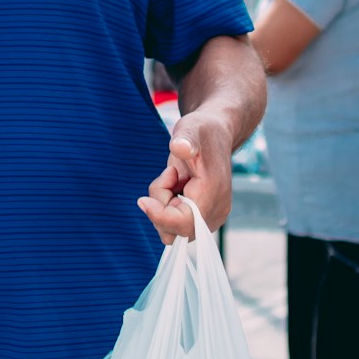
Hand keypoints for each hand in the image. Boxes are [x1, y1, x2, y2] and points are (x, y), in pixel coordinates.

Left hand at [137, 113, 234, 242]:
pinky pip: (175, 224)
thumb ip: (185, 139)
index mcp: (213, 193)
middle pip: (174, 230)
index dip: (159, 216)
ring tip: (173, 178)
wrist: (215, 134)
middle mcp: (215, 211)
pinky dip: (168, 206)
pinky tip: (176, 185)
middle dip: (160, 206)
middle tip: (168, 175)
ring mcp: (210, 217)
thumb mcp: (190, 128)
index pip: (183, 223)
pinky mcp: (203, 217)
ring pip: (172, 229)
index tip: (142, 200)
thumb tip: (179, 147)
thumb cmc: (201, 131)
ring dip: (163, 205)